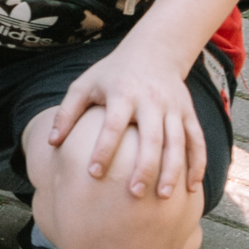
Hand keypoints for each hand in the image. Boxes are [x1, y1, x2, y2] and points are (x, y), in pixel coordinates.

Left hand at [43, 46, 201, 200]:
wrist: (154, 51)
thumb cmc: (112, 74)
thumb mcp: (85, 84)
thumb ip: (67, 111)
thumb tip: (51, 142)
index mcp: (122, 93)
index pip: (113, 125)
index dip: (104, 149)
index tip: (94, 173)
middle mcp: (151, 100)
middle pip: (151, 138)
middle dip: (144, 167)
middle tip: (134, 194)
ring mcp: (173, 107)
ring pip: (177, 142)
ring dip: (173, 170)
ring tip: (163, 196)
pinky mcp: (188, 113)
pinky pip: (196, 141)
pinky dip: (197, 164)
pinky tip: (191, 188)